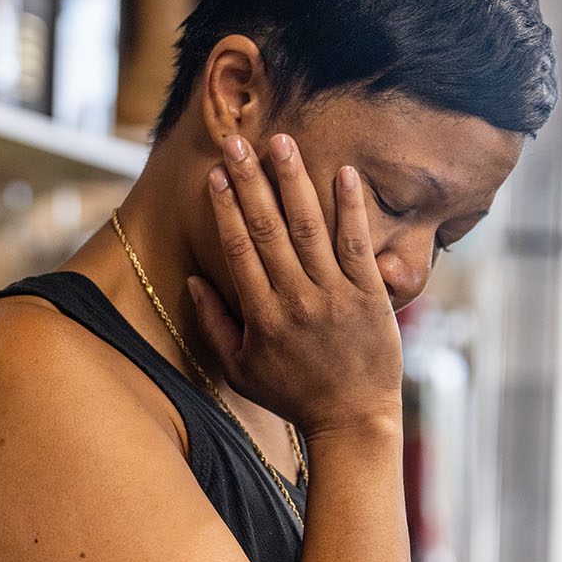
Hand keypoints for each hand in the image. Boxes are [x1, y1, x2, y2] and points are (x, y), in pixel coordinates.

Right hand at [187, 133, 402, 436]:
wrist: (352, 418)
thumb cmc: (292, 394)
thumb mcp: (239, 369)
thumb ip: (214, 324)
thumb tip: (192, 280)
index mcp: (261, 316)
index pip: (238, 249)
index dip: (225, 208)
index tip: (214, 174)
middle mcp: (295, 299)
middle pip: (268, 229)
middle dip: (250, 181)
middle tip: (237, 143)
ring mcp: (334, 294)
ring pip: (309, 228)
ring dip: (293, 181)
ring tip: (281, 143)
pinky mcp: (369, 294)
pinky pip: (357, 244)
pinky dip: (349, 207)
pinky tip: (342, 172)